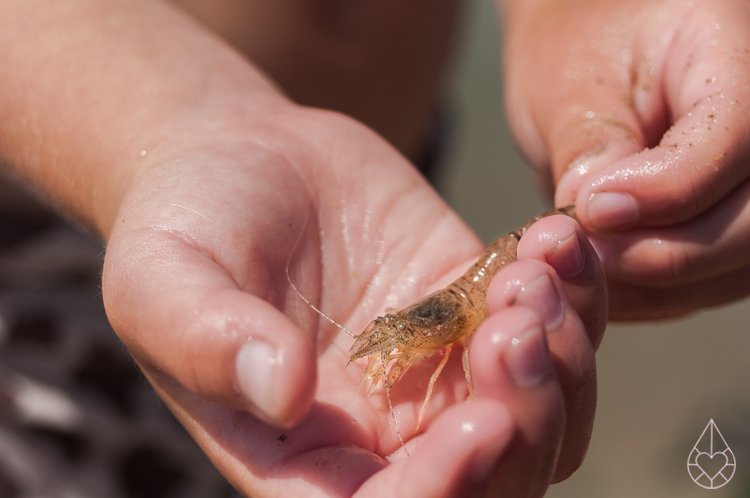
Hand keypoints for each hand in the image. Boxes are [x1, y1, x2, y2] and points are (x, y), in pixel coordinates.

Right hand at [102, 107, 605, 495]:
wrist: (241, 159)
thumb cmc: (185, 224)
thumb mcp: (163, 279)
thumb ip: (209, 342)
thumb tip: (282, 393)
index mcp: (305, 460)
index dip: (442, 492)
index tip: (478, 425)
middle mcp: (385, 433)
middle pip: (496, 480)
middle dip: (527, 418)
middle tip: (514, 326)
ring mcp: (441, 369)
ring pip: (547, 414)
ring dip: (565, 355)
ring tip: (537, 267)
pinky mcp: (474, 305)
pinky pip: (554, 326)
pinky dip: (576, 293)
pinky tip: (556, 239)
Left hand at [502, 0, 749, 318]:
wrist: (587, 53)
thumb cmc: (577, 50)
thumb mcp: (567, 81)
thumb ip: (590, 144)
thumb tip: (602, 217)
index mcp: (734, 50)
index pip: (735, 137)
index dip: (667, 189)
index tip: (591, 209)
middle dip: (665, 252)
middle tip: (586, 254)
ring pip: (741, 264)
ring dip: (657, 285)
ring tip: (585, 270)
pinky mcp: (733, 225)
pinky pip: (713, 281)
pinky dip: (657, 294)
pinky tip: (604, 284)